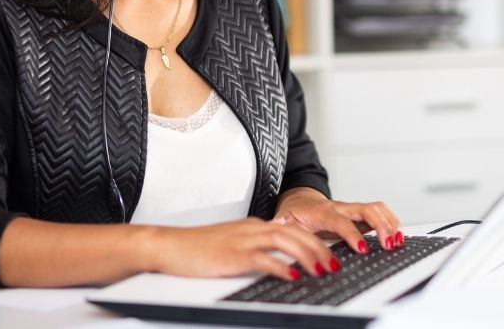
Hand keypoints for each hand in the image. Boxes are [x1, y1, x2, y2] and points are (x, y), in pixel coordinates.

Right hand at [147, 217, 341, 281]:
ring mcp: (242, 241)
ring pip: (284, 241)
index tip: (330, 255)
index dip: (314, 241)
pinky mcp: (232, 256)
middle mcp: (251, 230)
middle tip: (334, 265)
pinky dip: (281, 267)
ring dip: (308, 256)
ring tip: (322, 270)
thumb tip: (280, 247)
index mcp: (253, 227)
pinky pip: (262, 259)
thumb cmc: (197, 248)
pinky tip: (293, 276)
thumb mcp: (231, 241)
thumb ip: (256, 243)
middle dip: (319, 248)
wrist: (169, 245)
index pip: (292, 229)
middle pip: (294, 233)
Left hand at [273, 187, 403, 254]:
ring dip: (390, 223)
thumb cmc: (296, 212)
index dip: (352, 234)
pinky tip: (398, 236)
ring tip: (398, 241)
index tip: (362, 248)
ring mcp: (352, 209)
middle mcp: (341, 207)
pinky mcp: (360, 214)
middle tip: (389, 244)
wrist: (300, 201)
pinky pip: (380, 213)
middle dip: (381, 226)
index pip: (341, 221)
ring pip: (376, 208)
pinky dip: (392, 222)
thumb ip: (283, 222)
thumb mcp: (285, 218)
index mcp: (323, 211)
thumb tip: (278, 224)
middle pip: (366, 209)